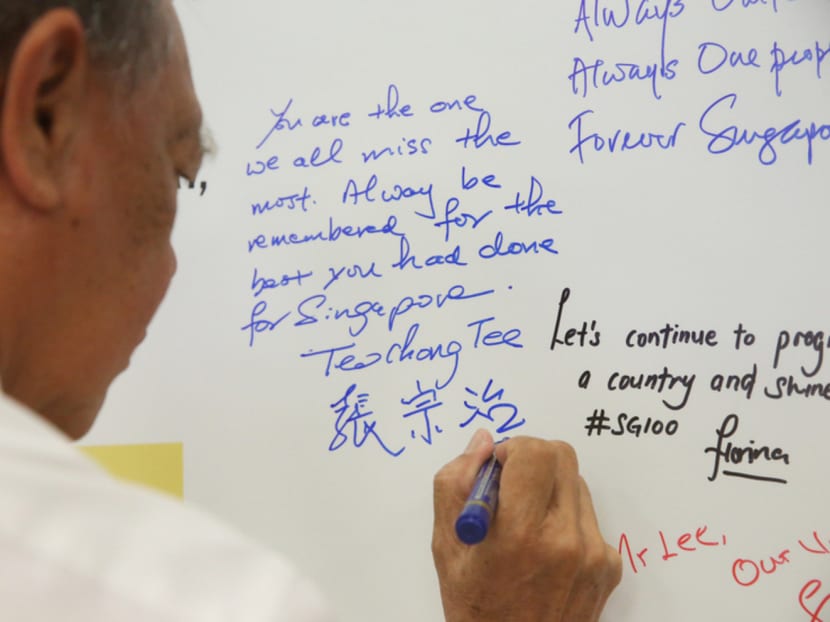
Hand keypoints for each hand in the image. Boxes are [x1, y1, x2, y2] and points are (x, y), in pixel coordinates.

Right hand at [432, 430, 621, 620]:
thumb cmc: (475, 609)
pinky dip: (566, 517)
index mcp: (520, 534)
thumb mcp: (447, 548)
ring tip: (525, 524)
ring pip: (576, 482)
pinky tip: (545, 549)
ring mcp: (594, 554)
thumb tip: (483, 442)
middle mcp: (565, 540)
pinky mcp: (610, 566)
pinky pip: (588, 515)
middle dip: (532, 459)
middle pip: (562, 456)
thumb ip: (456, 484)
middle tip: (509, 486)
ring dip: (550, 488)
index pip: (535, 452)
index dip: (512, 449)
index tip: (497, 468)